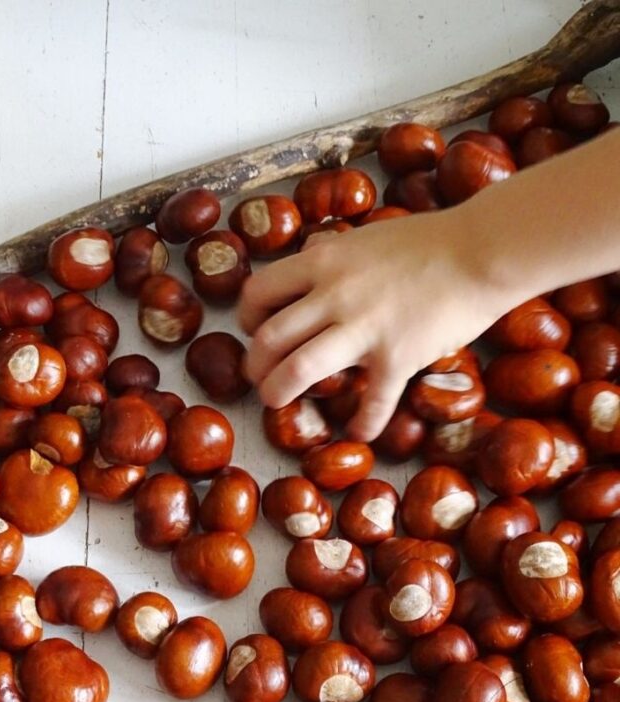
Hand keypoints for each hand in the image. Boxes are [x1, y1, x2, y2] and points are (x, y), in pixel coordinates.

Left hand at [238, 208, 515, 441]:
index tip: (255, 330)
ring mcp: (364, 328)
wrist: (484, 251)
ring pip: (298, 368)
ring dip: (278, 392)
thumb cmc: (428, 241)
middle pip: (268, 338)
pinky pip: (372, 401)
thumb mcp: (363, 239)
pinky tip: (358, 433)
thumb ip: (330, 255)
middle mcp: (334, 295)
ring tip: (276, 403)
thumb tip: (307, 262)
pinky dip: (363, 423)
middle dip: (255, 365)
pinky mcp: (398, 357)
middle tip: (260, 377)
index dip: (247, 317)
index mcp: (322, 262)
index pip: (258, 293)